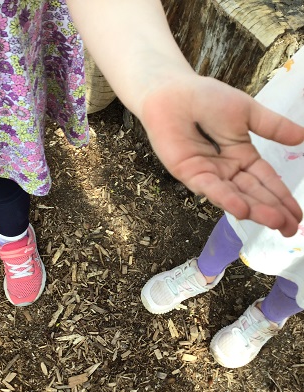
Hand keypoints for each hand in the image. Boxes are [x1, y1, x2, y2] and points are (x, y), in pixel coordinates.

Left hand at [141, 74, 303, 236]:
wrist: (173, 90)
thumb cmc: (206, 98)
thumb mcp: (247, 112)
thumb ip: (272, 127)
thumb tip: (302, 137)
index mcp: (242, 156)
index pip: (266, 181)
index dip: (282, 198)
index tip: (298, 217)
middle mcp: (227, 170)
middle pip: (253, 193)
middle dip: (272, 211)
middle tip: (290, 229)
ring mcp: (209, 174)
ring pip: (235, 195)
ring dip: (255, 210)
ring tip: (275, 222)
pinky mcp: (190, 174)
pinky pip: (211, 188)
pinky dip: (226, 199)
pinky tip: (242, 210)